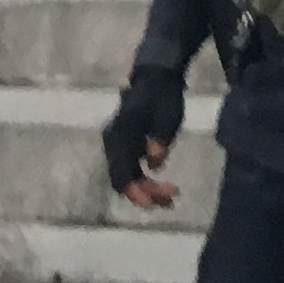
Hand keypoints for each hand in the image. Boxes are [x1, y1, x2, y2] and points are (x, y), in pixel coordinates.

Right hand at [103, 64, 186, 207]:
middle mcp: (113, 143)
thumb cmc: (163, 95)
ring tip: (170, 198)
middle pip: (124, 178)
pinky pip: (132, 169)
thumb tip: (155, 164)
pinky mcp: (127, 147)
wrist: (157, 77)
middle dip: (145, 192)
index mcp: (120, 136)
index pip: (121, 173)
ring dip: (147, 188)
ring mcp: (118, 146)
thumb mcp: (167, 116)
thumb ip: (159, 139)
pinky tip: (162, 186)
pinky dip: (146, 179)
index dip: (135, 192)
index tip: (151, 205)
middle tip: (170, 200)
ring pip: (128, 176)